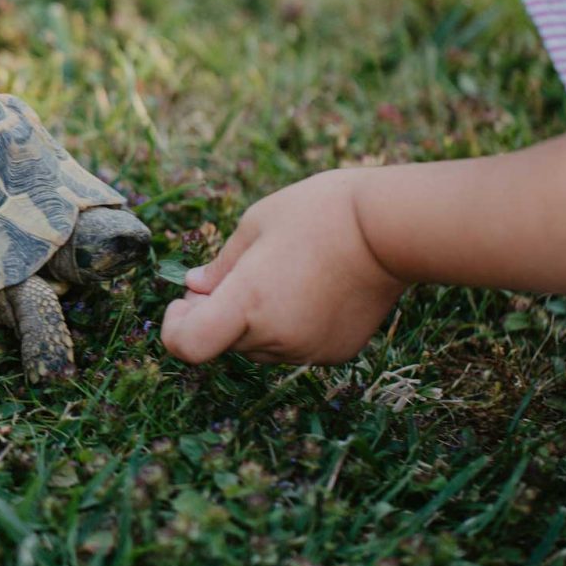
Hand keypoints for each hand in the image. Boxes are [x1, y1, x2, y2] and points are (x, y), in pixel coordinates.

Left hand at [161, 170, 404, 364]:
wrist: (390, 229)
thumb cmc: (319, 213)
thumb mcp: (256, 224)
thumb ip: (220, 265)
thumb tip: (194, 287)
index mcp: (247, 302)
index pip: (188, 346)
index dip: (175, 328)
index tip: (186, 300)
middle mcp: (275, 336)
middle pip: (225, 342)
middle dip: (218, 313)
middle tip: (239, 272)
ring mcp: (308, 349)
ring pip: (260, 346)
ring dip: (254, 321)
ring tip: (283, 273)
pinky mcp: (335, 352)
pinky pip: (294, 347)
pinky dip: (289, 326)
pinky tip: (310, 288)